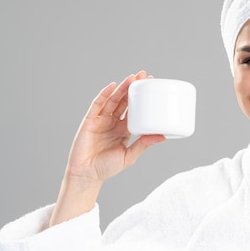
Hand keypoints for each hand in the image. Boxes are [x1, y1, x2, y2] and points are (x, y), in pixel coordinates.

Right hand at [49, 71, 164, 226]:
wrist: (87, 175)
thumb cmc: (107, 168)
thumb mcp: (129, 156)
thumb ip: (143, 144)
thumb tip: (163, 136)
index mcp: (123, 130)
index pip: (134, 110)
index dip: (142, 99)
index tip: (152, 87)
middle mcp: (113, 122)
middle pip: (125, 101)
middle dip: (133, 87)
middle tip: (144, 75)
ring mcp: (101, 120)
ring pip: (113, 100)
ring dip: (122, 88)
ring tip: (132, 77)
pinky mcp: (90, 121)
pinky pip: (97, 105)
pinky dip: (104, 94)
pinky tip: (113, 86)